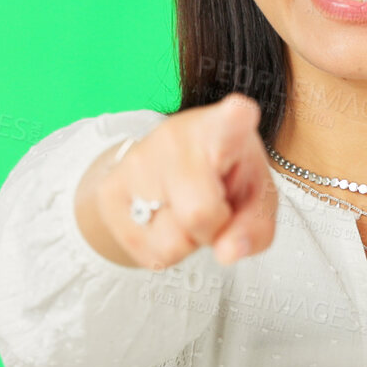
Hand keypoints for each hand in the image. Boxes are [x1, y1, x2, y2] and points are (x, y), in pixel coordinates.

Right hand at [90, 93, 277, 269]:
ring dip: (189, 242)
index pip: (229, 122)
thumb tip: (227, 253)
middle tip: (215, 207)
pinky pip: (151, 255)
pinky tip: (167, 218)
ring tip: (188, 209)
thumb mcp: (254, 197)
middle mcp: (175, 138)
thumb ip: (256, 226)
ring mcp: (137, 162)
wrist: (163, 168)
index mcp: (221, 129)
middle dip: (214, 228)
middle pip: (200, 214)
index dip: (235, 118)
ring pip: (173, 243)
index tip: (240, 111)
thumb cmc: (223, 177)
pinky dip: (167, 250)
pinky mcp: (110, 192)